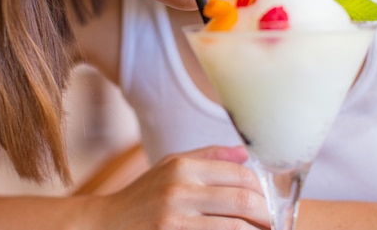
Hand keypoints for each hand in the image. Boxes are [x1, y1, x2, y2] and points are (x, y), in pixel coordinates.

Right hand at [83, 145, 269, 228]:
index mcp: (183, 166)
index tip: (268, 204)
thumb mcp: (170, 166)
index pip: (240, 174)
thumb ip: (209, 157)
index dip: (263, 192)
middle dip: (266, 216)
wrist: (105, 225)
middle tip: (271, 224)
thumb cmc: (142, 196)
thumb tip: (245, 153)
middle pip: (244, 200)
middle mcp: (180, 189)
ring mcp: (176, 218)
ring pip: (236, 227)